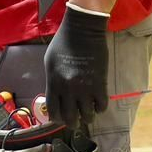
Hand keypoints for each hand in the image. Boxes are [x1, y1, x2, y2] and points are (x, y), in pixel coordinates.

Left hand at [43, 7, 109, 131]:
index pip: (53, 111)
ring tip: (87, 113)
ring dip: (87, 117)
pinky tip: (97, 103)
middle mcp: (68, 89)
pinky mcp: (100, 84)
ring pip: (87, 116)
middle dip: (72, 123)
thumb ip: (52, 81)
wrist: (83, 29)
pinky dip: (99, 108)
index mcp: (54, 82)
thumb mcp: (50, 62)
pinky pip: (101, 106)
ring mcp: (85, 88)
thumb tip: (55, 97)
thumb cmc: (63, 42)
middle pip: (70, 118)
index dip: (57, 119)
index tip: (60, 119)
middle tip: (75, 121)